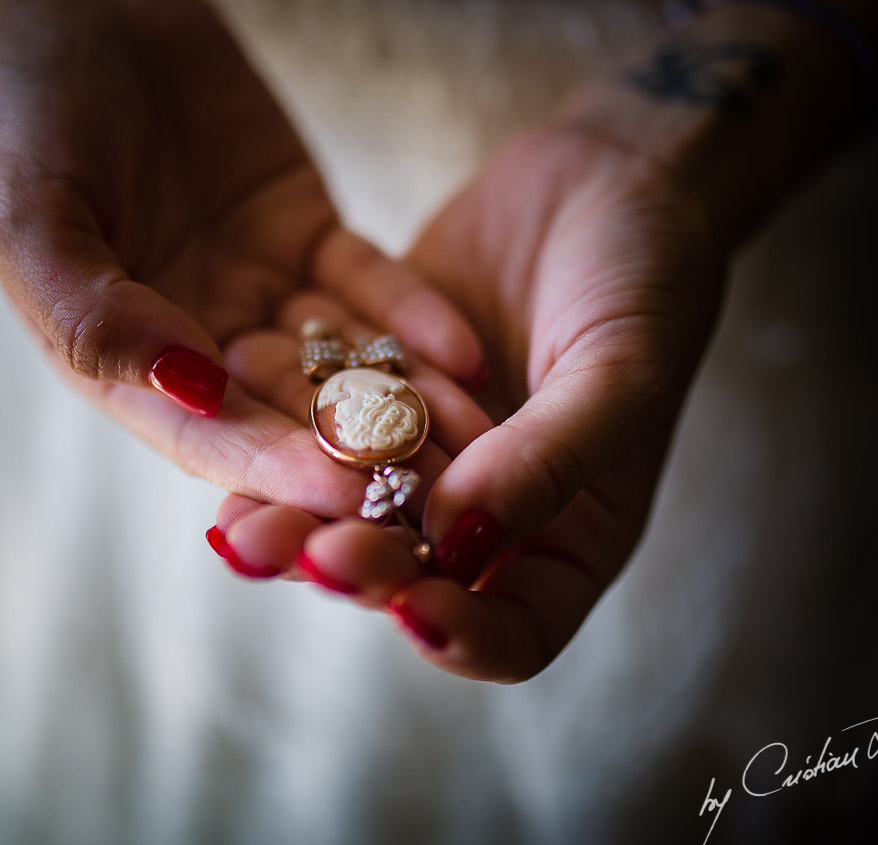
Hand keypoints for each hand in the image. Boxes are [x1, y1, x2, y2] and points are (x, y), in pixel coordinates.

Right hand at [0, 0, 481, 509]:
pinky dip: (416, 316)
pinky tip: (466, 352)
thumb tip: (187, 389)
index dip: (275, 469)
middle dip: (358, 456)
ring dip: (406, 403)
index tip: (344, 495)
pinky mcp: (310, 240)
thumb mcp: (31, 217)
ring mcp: (260, 293)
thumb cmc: (33, 115)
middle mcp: (198, 344)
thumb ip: (89, 313)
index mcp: (124, 363)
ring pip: (341, 364)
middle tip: (436, 491)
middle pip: (287, 417)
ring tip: (478, 438)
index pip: (206, 435)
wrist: (88, 11)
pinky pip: (370, 286)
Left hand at [214, 117, 724, 681]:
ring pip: (357, 511)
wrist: (611, 173)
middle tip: (311, 560)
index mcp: (569, 534)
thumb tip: (456, 541)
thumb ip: (549, 461)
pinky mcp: (382, 391)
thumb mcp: (622, 370)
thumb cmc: (651, 280)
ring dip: (300, 524)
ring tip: (239, 534)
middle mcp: (491, 510)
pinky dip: (283, 443)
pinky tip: (226, 442)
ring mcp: (432, 453)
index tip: (417, 614)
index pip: (517, 629)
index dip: (468, 638)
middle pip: (419, 577)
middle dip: (361, 573)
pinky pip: (327, 430)